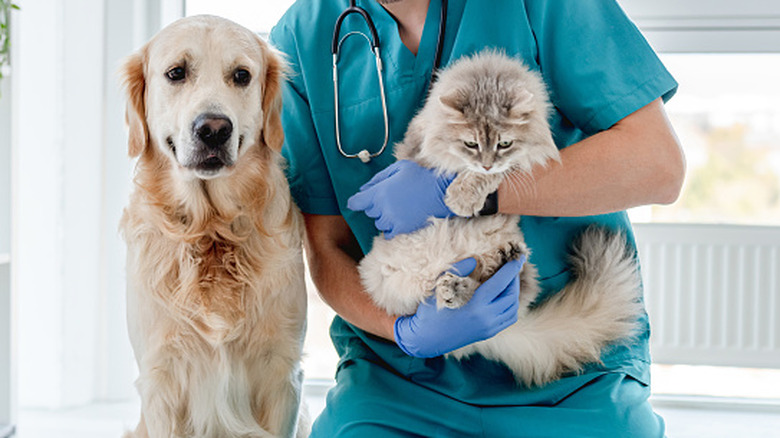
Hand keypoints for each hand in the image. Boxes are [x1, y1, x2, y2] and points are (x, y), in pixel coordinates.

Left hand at [347, 160, 454, 238]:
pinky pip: (388, 233)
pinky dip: (391, 228)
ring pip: (379, 223)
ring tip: (398, 208)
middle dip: (376, 206)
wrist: (440, 191)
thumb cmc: (419, 176)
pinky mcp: (402, 229)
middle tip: (391, 198)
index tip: (358, 202)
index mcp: (379, 192)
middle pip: (369, 212)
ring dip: (384, 217)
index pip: (356, 202)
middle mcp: (383, 208)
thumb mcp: (398, 168)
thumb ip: (378, 178)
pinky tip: (400, 219)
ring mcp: (392, 220)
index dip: (355, 202)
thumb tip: (363, 189)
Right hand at [394, 256, 524, 357]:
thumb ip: (460, 270)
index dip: (511, 268)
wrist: (426, 339)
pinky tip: (505, 295)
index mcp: (477, 306)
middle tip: (513, 265)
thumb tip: (476, 258)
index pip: (501, 283)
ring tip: (510, 279)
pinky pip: (509, 318)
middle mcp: (487, 319)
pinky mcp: (489, 334)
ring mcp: (489, 328)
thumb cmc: (431, 312)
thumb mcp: (441, 287)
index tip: (519, 256)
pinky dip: (511, 304)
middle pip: (511, 295)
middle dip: (514, 278)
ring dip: (514, 291)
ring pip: (513, 308)